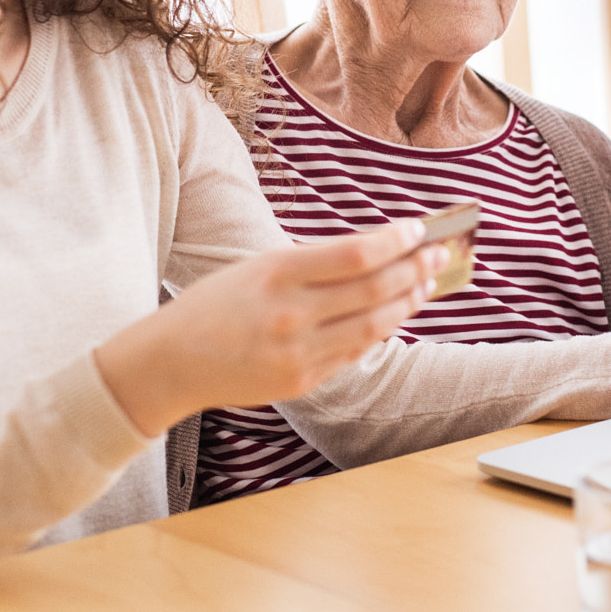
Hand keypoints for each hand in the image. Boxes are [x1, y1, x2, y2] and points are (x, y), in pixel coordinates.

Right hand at [94, 220, 449, 436]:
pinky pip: (355, 353)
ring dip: (408, 302)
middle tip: (440, 254)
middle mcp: (291, 314)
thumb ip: (313, 263)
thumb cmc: (216, 305)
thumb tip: (377, 251)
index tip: (420, 230)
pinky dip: (381, 331)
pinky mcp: (302, 381)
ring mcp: (298, 353)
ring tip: (426, 283)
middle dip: (416, 268)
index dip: (397, 241)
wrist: (170, 362)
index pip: (357, 253)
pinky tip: (395, 314)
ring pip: (375, 325)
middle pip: (375, 289)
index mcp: (277, 273)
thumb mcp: (258, 268)